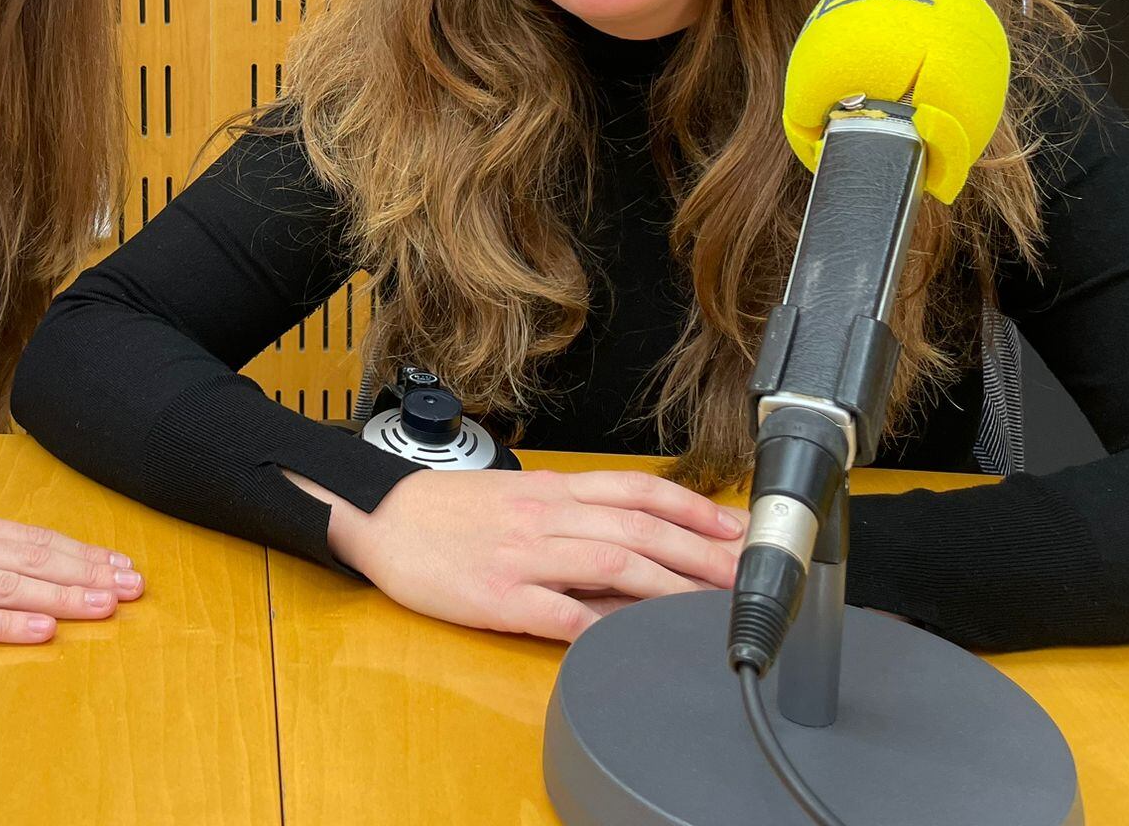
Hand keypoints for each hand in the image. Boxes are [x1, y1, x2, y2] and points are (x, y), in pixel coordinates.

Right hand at [0, 482, 142, 642]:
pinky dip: (6, 625)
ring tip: (106, 605)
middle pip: (30, 558)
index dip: (77, 551)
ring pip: (8, 586)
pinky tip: (42, 630)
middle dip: (86, 572)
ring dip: (61, 596)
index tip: (118, 562)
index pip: (28, 537)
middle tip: (134, 584)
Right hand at [311, 467, 745, 641]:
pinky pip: (554, 609)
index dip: (693, 508)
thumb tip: (634, 540)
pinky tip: (626, 636)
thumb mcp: (519, 499)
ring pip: (609, 561)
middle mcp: (546, 517)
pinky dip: (594, 621)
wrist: (383, 519)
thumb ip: (574, 515)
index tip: (736, 527)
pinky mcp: (496, 594)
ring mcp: (523, 555)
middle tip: (745, 574)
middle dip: (700, 551)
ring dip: (666, 584)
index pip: (637, 491)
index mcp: (553, 492)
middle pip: (638, 528)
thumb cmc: (451, 513)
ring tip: (707, 606)